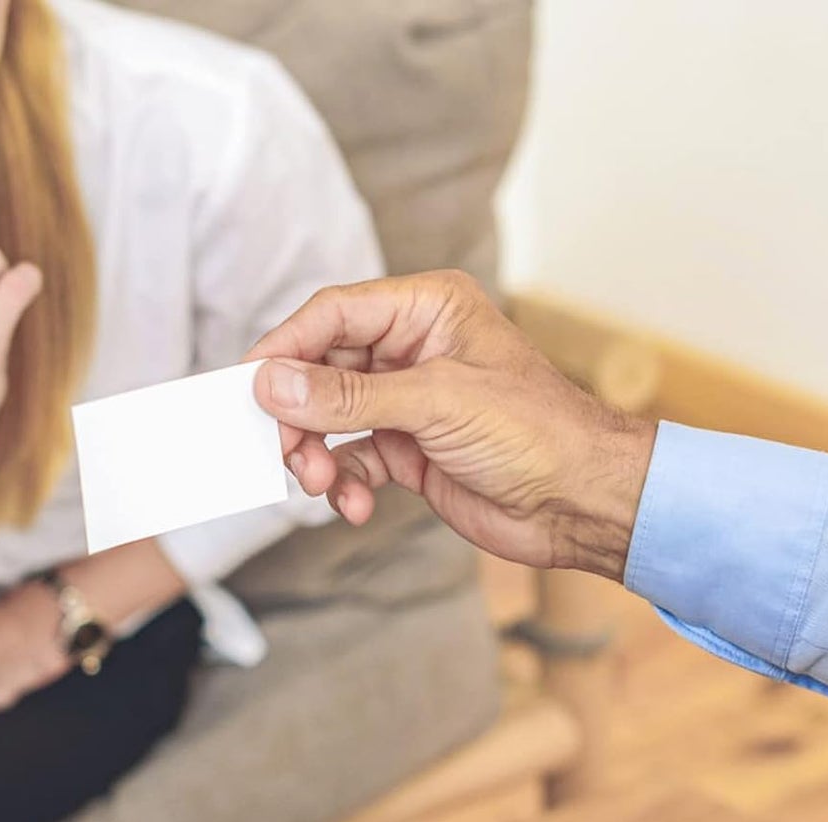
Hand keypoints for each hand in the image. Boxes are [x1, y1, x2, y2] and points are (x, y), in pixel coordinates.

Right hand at [247, 271, 656, 580]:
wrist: (579, 501)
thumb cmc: (535, 431)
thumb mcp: (434, 403)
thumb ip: (348, 395)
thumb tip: (275, 381)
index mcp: (425, 310)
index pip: (332, 315)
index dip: (285, 347)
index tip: (248, 385)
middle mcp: (411, 350)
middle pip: (321, 370)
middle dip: (298, 414)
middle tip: (283, 449)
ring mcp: (407, 402)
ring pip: (329, 419)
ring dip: (315, 453)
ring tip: (320, 481)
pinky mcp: (406, 449)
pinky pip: (351, 459)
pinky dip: (343, 483)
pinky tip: (355, 504)